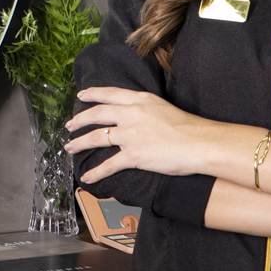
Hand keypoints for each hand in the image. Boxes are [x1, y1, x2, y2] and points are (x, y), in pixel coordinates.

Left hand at [66, 85, 206, 184]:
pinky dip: (95, 172)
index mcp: (141, 100)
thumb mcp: (165, 108)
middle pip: (97, 114)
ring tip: (70, 147)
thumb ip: (148, 110)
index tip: (81, 95)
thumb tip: (139, 117)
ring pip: (97, 138)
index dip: (92, 94)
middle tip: (69, 126)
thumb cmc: (190, 129)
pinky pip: (109, 165)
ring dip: (80, 143)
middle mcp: (132, 114)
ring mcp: (131, 135)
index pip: (110, 94)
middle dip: (79, 120)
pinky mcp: (134, 155)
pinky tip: (87, 176)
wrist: (201, 143)